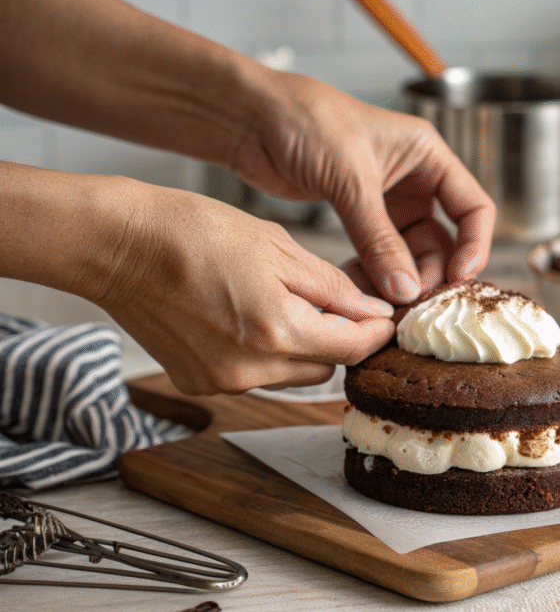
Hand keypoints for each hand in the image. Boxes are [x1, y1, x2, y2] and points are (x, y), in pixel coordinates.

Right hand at [95, 182, 395, 394]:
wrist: (119, 245)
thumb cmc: (194, 233)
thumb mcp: (280, 248)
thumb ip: (334, 288)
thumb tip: (373, 313)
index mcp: (277, 332)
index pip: (354, 348)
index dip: (376, 330)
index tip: (384, 314)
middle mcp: (250, 370)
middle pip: (326, 368)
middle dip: (338, 339)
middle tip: (332, 301)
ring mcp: (220, 382)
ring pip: (291, 375)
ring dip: (301, 348)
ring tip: (282, 302)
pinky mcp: (198, 383)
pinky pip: (254, 377)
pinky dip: (263, 354)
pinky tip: (245, 317)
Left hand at [230, 69, 495, 303]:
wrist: (252, 118)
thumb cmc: (305, 122)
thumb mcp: (351, 181)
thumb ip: (379, 239)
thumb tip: (406, 290)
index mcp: (427, 155)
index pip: (474, 207)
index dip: (475, 245)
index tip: (460, 280)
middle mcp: (415, 179)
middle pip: (443, 239)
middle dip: (431, 272)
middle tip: (412, 304)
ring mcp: (387, 201)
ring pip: (411, 253)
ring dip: (401, 280)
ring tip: (385, 306)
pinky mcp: (359, 218)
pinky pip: (379, 256)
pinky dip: (374, 276)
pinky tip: (360, 294)